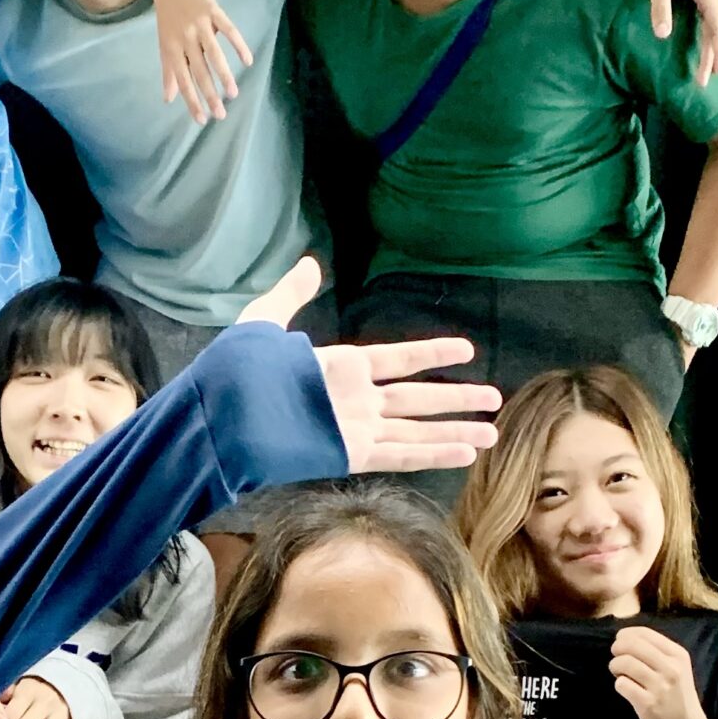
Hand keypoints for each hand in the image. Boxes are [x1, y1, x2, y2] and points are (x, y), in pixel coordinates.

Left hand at [150, 0, 253, 124]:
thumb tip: (169, 99)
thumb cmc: (168, 18)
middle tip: (221, 114)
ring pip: (214, 54)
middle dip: (210, 95)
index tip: (202, 120)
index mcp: (172, 49)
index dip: (192, 101)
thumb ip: (169, 72)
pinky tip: (247, 60)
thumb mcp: (165, 44)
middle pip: (199, 71)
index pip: (183, 81)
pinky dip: (239, 45)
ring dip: (224, 75)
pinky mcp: (213, 11)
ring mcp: (200, 24)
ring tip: (233, 93)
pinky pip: (228, 30)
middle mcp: (185, 39)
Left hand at [238, 259, 503, 469]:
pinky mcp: (350, 453)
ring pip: (418, 428)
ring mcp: (356, 428)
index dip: (432, 352)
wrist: (221, 413)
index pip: (399, 358)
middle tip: (495, 398)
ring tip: (492, 431)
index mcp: (341, 368)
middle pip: (419, 398)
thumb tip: (313, 264)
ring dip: (455, 430)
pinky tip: (464, 453)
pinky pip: (401, 454)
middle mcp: (356, 400)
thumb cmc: (237, 371)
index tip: (466, 348)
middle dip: (457, 398)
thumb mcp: (263, 322)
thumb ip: (291, 294)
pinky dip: (434, 454)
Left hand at [609, 625, 706, 718]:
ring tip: (619, 673)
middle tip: (616, 657)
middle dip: (617, 649)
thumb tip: (623, 636)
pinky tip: (626, 688)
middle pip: (631, 645)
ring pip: (624, 663)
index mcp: (678, 655)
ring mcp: (660, 686)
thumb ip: (655, 651)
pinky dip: (619, 684)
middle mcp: (671, 668)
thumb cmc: (674, 693)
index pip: (644, 633)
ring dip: (615, 666)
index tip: (620, 641)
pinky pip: (621, 684)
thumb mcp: (676, 667)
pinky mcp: (648, 703)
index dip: (625, 635)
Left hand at [641, 0, 717, 88]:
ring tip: (715, 64)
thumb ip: (660, 7)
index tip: (711, 74)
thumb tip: (663, 35)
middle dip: (716, 54)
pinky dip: (715, 28)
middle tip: (710, 79)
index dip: (714, 53)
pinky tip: (716, 35)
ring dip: (716, 43)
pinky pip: (715, 13)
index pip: (715, 30)